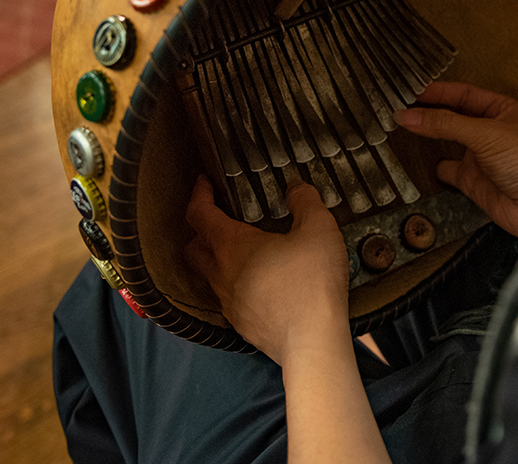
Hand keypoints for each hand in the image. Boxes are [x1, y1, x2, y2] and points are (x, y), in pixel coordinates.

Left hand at [185, 175, 349, 363]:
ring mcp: (229, 303)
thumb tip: (296, 187)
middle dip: (200, 230)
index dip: (199, 194)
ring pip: (209, 275)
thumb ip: (305, 201)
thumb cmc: (311, 281)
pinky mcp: (241, 324)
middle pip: (193, 248)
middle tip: (220, 218)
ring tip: (243, 249)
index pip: (199, 214)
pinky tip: (260, 281)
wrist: (312, 340)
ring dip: (218, 259)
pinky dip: (236, 284)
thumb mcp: (319, 228)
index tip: (204, 182)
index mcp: (232, 245)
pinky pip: (228, 298)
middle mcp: (221, 274)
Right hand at [393, 82, 517, 239]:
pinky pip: (448, 170)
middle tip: (400, 107)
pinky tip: (419, 162)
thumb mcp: (486, 134)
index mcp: (501, 110)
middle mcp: (490, 131)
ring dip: (428, 137)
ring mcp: (481, 156)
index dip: (437, 92)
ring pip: (447, 142)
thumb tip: (411, 115)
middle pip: (452, 116)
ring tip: (401, 128)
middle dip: (428, 113)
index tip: (411, 91)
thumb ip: (446, 124)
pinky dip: (434, 167)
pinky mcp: (473, 181)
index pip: (462, 94)